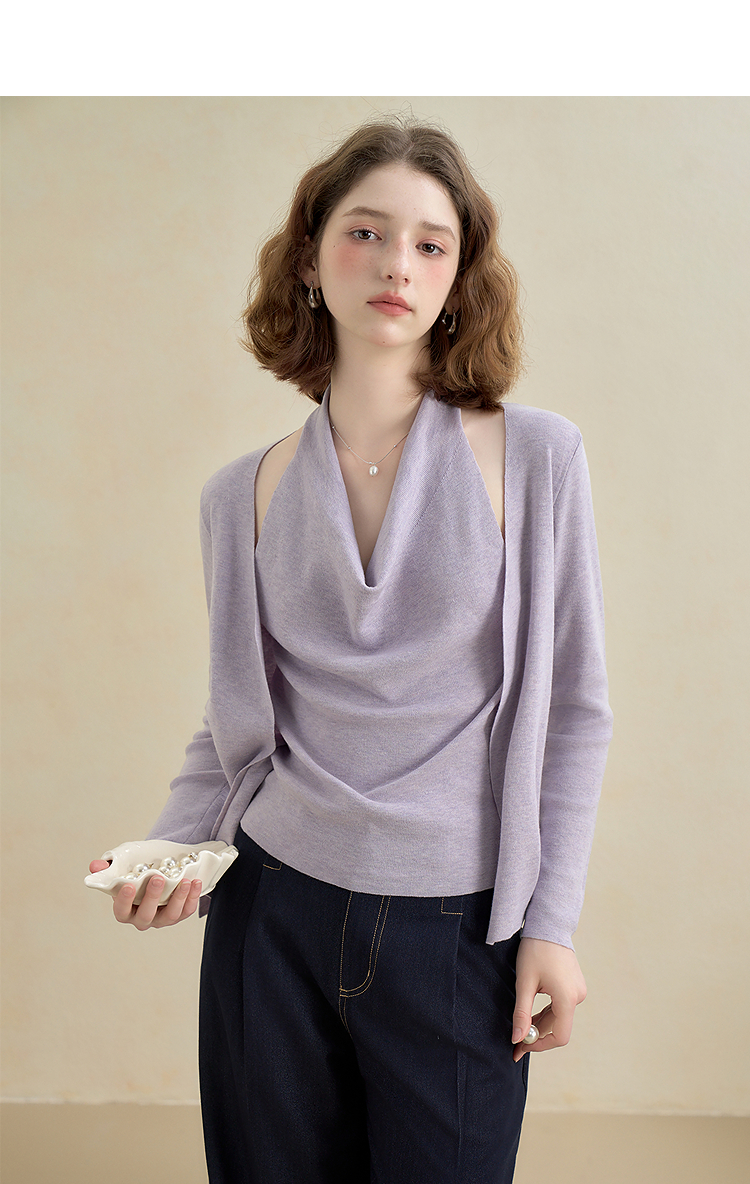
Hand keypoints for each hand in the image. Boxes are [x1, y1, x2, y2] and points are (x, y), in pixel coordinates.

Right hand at [88, 859, 201, 930]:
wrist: (158, 870)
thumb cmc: (136, 871)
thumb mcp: (122, 866)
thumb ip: (108, 868)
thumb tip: (95, 866)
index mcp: (125, 910)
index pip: (121, 911)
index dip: (124, 900)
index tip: (129, 884)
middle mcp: (142, 918)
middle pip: (146, 915)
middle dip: (152, 897)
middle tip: (158, 878)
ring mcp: (161, 918)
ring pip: (169, 916)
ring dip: (178, 898)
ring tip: (185, 880)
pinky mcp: (178, 915)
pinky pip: (186, 911)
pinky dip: (192, 898)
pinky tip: (195, 882)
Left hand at [512, 936, 586, 1061]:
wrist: (547, 925)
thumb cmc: (535, 950)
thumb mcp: (524, 982)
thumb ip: (522, 1013)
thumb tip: (517, 1039)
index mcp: (567, 998)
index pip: (559, 1036)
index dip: (540, 1045)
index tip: (522, 1046)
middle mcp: (577, 996)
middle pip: (558, 1027)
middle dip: (537, 1036)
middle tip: (516, 1042)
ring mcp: (577, 990)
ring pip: (559, 1017)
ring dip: (541, 1024)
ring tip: (520, 1028)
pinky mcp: (574, 986)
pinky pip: (561, 1007)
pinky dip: (547, 1013)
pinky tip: (531, 1014)